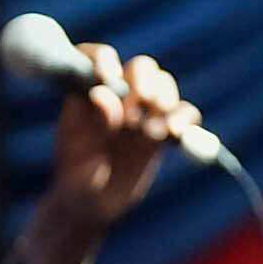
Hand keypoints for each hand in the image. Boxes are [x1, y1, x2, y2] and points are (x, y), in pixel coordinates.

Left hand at [45, 45, 199, 231]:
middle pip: (141, 67)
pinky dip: (185, 119)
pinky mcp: (164, 131)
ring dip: (163, 101)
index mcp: (90, 91)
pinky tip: (174, 134)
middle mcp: (119, 95)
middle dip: (142, 83)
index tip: (106, 78)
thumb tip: (103, 93)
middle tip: (133, 113)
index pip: (98, 57)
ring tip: (150, 131)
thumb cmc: (77, 177)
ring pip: (165, 85)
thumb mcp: (77, 151)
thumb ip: (89, 124)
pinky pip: (186, 114)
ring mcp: (144, 111)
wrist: (94, 205)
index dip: (105, 61)